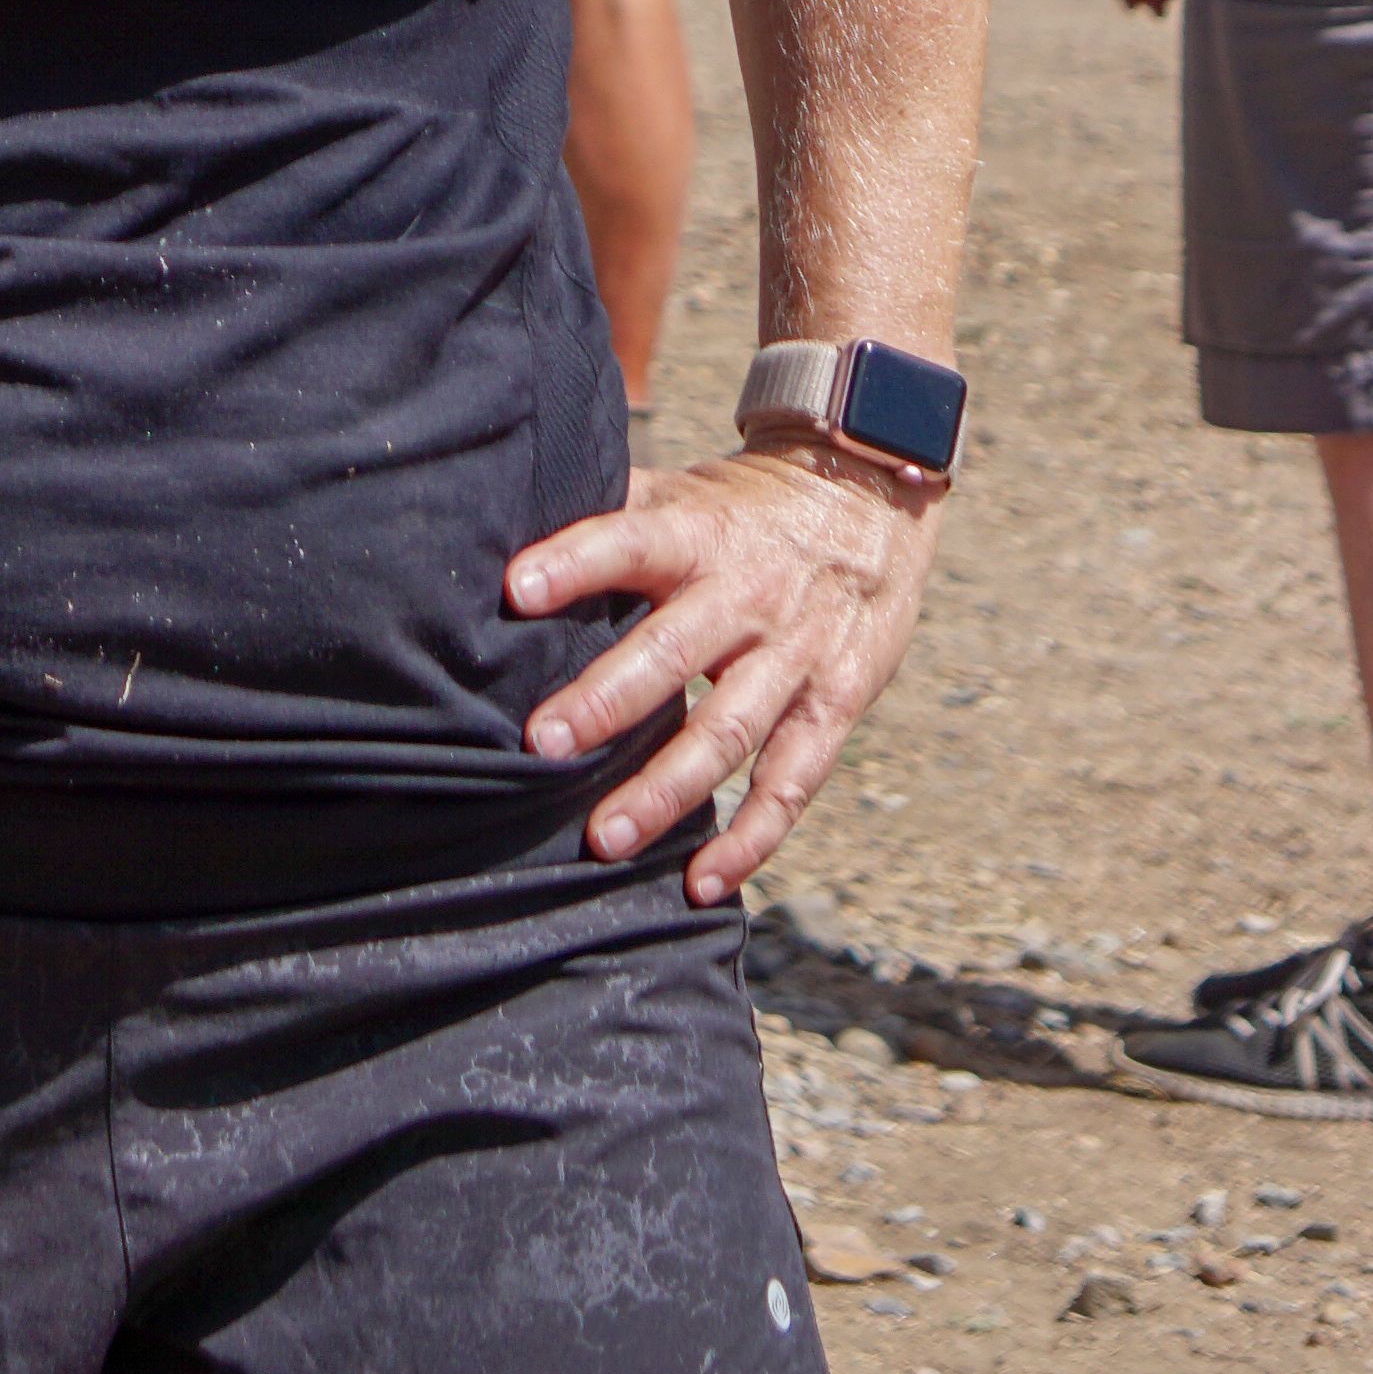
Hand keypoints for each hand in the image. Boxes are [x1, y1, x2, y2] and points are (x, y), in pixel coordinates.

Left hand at [508, 436, 939, 897]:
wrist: (867, 501)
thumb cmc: (740, 509)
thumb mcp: (682, 492)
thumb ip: (609, 511)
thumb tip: (505, 513)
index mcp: (697, 534)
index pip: (628, 542)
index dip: (575, 564)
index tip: (515, 590)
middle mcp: (745, 597)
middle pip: (672, 653)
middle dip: (605, 703)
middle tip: (539, 745)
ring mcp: (794, 657)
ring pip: (726, 734)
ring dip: (664, 791)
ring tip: (603, 839)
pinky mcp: (834, 706)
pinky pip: (791, 784)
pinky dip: (749, 839)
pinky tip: (700, 881)